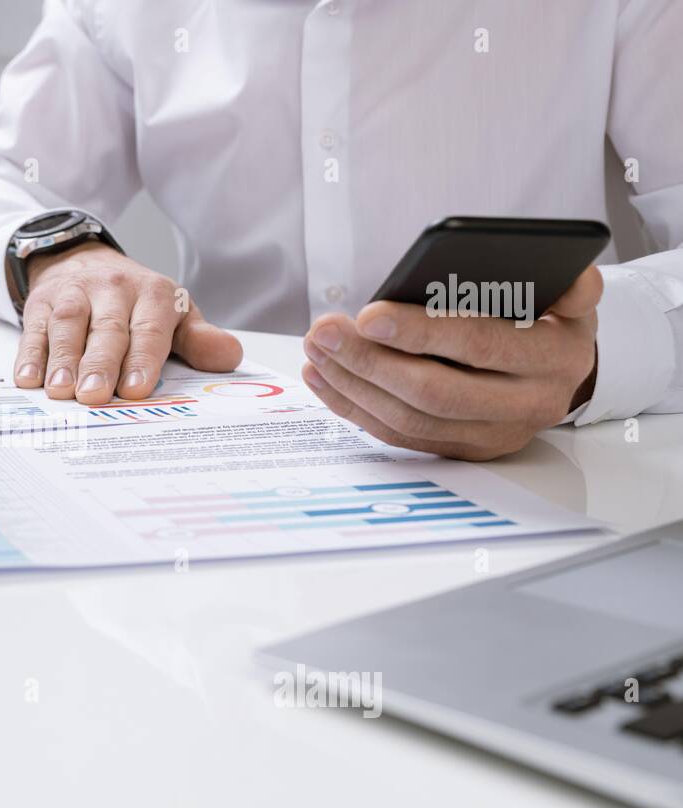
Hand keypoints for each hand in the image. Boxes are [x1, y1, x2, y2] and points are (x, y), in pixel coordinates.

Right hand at [13, 243, 242, 402]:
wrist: (84, 262)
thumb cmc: (136, 303)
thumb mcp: (174, 315)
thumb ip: (199, 340)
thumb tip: (229, 357)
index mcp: (153, 295)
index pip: (149, 329)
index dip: (142, 359)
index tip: (135, 389)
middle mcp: (114, 289)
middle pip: (107, 329)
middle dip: (100, 364)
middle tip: (95, 395)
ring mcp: (75, 294)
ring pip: (68, 325)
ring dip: (63, 359)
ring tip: (61, 391)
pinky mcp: (43, 302)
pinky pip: (35, 328)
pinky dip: (30, 353)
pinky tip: (28, 378)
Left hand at [301, 265, 601, 460]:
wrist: (562, 371)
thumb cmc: (549, 319)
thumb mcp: (571, 296)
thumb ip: (571, 285)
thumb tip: (568, 277)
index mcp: (554, 359)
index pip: (479, 346)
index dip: (421, 332)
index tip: (369, 315)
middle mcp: (526, 405)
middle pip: (433, 391)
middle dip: (370, 361)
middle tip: (324, 331)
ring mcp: (491, 435)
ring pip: (409, 419)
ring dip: (352, 384)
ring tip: (316, 348)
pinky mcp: (461, 450)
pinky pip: (398, 435)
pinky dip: (354, 407)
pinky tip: (324, 376)